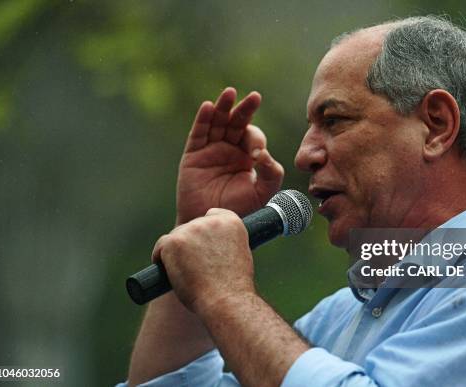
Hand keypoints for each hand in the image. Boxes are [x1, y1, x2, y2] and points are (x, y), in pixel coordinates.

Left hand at [152, 208, 254, 312]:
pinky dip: (161, 258)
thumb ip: (224, 243)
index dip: (206, 233)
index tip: (206, 248)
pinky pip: (161, 246)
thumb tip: (207, 247)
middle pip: (191, 227)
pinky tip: (168, 271)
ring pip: (176, 236)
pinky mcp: (174, 241)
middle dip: (190, 244)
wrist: (226, 300)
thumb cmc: (233, 286)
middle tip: (195, 267)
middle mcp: (211, 221)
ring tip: (187, 274)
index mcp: (232, 222)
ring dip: (177, 252)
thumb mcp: (238, 255)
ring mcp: (191, 229)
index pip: (212, 216)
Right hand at [176, 87, 283, 224]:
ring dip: (223, 107)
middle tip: (255, 97)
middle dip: (245, 110)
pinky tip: (208, 106)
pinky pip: (198, 133)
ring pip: (218, 122)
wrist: (211, 224)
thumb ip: (272, 174)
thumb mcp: (262, 193)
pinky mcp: (193, 154)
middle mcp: (230, 149)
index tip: (256, 155)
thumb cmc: (239, 211)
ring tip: (230, 92)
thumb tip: (265, 154)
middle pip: (237, 123)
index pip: (253, 138)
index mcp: (247, 157)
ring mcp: (211, 150)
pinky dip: (203, 119)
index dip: (256, 141)